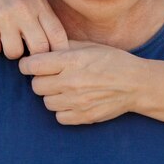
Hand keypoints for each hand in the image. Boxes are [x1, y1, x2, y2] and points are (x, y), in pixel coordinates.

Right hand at [0, 0, 68, 56]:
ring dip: (11, 51)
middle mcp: (25, 10)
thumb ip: (45, 18)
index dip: (58, 52)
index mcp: (40, 5)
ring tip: (7, 40)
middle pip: (40, 49)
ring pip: (14, 53)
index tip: (51, 58)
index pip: (58, 35)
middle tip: (27, 54)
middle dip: (34, 57)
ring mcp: (5, 16)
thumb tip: (58, 48)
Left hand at [18, 41, 146, 123]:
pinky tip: (72, 100)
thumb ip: (65, 46)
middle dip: (40, 79)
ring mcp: (77, 102)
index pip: (33, 65)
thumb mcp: (89, 46)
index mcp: (71, 61)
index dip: (28, 64)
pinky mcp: (83, 117)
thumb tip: (43, 47)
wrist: (136, 84)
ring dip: (51, 95)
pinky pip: (59, 117)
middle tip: (51, 75)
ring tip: (64, 88)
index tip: (31, 63)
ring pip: (46, 102)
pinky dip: (62, 110)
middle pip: (36, 85)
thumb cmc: (113, 60)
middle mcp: (71, 82)